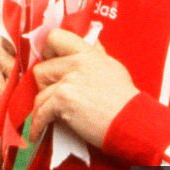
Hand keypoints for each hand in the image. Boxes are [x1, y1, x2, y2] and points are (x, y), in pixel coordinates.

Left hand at [30, 29, 137, 147]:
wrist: (131, 121)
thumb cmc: (124, 100)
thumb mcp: (112, 67)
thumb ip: (96, 53)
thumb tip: (89, 39)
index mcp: (87, 53)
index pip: (55, 37)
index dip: (48, 51)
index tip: (49, 61)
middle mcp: (76, 63)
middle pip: (41, 69)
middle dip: (44, 85)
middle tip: (53, 96)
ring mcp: (68, 81)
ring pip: (39, 93)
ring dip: (42, 107)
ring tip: (47, 117)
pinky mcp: (63, 100)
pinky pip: (40, 113)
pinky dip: (39, 125)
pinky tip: (39, 132)